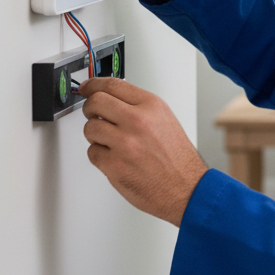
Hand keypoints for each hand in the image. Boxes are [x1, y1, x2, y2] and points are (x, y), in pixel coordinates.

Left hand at [79, 77, 207, 226]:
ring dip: (95, 135)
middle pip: (95, 102)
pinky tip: (116, 159)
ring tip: (112, 143)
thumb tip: (113, 100)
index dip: (94, 85)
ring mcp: (124, 143)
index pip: (113, 85)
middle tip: (94, 115)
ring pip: (89, 128)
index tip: (87, 88)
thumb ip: (139, 107)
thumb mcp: (165, 121)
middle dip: (90, 109)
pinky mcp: (114, 165)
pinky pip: (92, 152)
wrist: (187, 189)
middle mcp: (137, 121)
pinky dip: (100, 156)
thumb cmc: (178, 159)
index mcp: (151, 106)